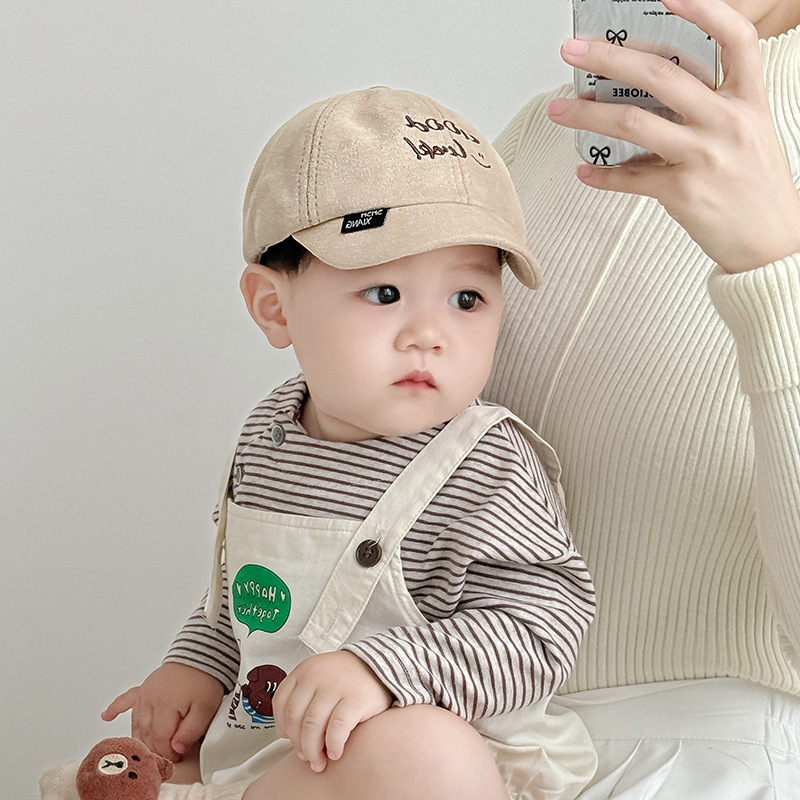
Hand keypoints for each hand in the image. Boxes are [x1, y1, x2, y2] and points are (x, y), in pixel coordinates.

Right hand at [101, 662, 224, 761]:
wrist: (200, 655)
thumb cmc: (203, 679)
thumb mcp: (206, 708)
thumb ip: (191, 731)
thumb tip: (177, 749)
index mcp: (165, 706)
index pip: (161, 740)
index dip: (169, 753)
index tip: (177, 758)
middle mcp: (150, 700)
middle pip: (147, 734)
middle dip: (156, 749)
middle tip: (166, 757)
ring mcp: (144, 694)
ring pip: (136, 723)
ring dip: (140, 738)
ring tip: (145, 750)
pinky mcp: (143, 688)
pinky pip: (126, 699)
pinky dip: (115, 708)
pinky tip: (106, 716)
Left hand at [272, 651, 392, 772]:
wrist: (381, 666)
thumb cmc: (348, 677)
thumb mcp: (320, 676)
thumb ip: (303, 696)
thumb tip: (289, 734)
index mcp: (305, 670)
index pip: (281, 703)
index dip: (282, 726)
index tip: (289, 739)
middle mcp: (317, 676)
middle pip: (295, 718)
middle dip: (298, 743)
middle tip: (306, 756)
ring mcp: (336, 686)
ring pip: (312, 726)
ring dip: (312, 751)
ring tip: (319, 761)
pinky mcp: (356, 699)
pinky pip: (336, 729)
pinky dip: (333, 746)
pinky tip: (336, 753)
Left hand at [547, 0, 799, 272]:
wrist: (771, 241)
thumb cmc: (756, 187)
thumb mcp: (749, 133)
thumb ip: (710, 109)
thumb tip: (653, 98)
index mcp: (747, 99)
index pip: (734, 38)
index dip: (702, 10)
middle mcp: (726, 121)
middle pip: (661, 74)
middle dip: (610, 57)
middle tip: (574, 51)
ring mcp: (703, 155)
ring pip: (632, 122)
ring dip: (587, 114)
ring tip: (561, 110)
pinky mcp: (682, 191)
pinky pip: (629, 177)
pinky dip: (602, 173)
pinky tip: (587, 170)